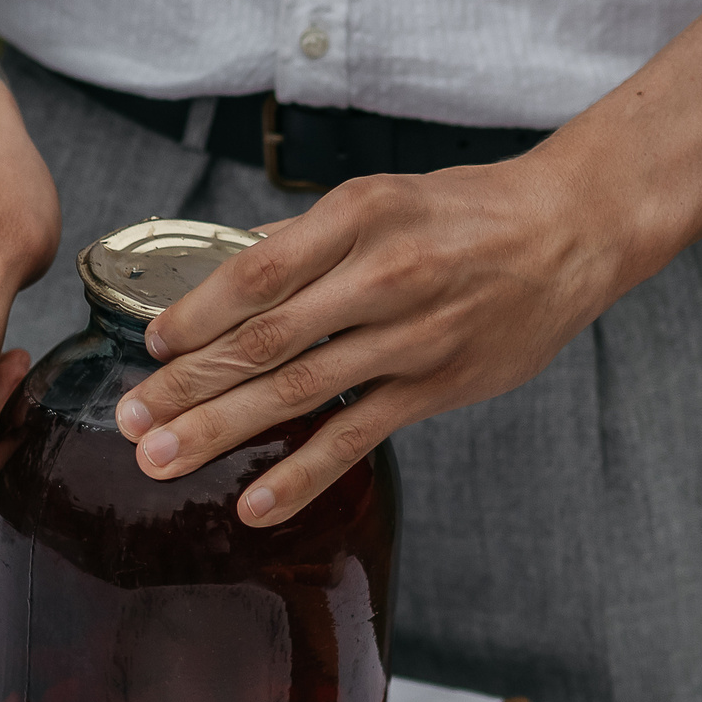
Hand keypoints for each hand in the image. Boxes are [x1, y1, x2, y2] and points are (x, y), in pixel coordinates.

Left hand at [115, 150, 642, 524]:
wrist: (570, 232)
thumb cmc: (469, 212)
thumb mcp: (383, 197)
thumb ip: (307, 239)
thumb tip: (228, 277)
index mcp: (359, 216)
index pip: (257, 273)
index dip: (196, 315)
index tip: (151, 347)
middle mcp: (383, 274)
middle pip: (265, 339)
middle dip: (188, 385)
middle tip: (131, 421)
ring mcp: (413, 336)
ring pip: (300, 391)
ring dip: (223, 430)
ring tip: (163, 459)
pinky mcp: (439, 385)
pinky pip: (358, 436)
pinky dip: (304, 475)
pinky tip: (257, 504)